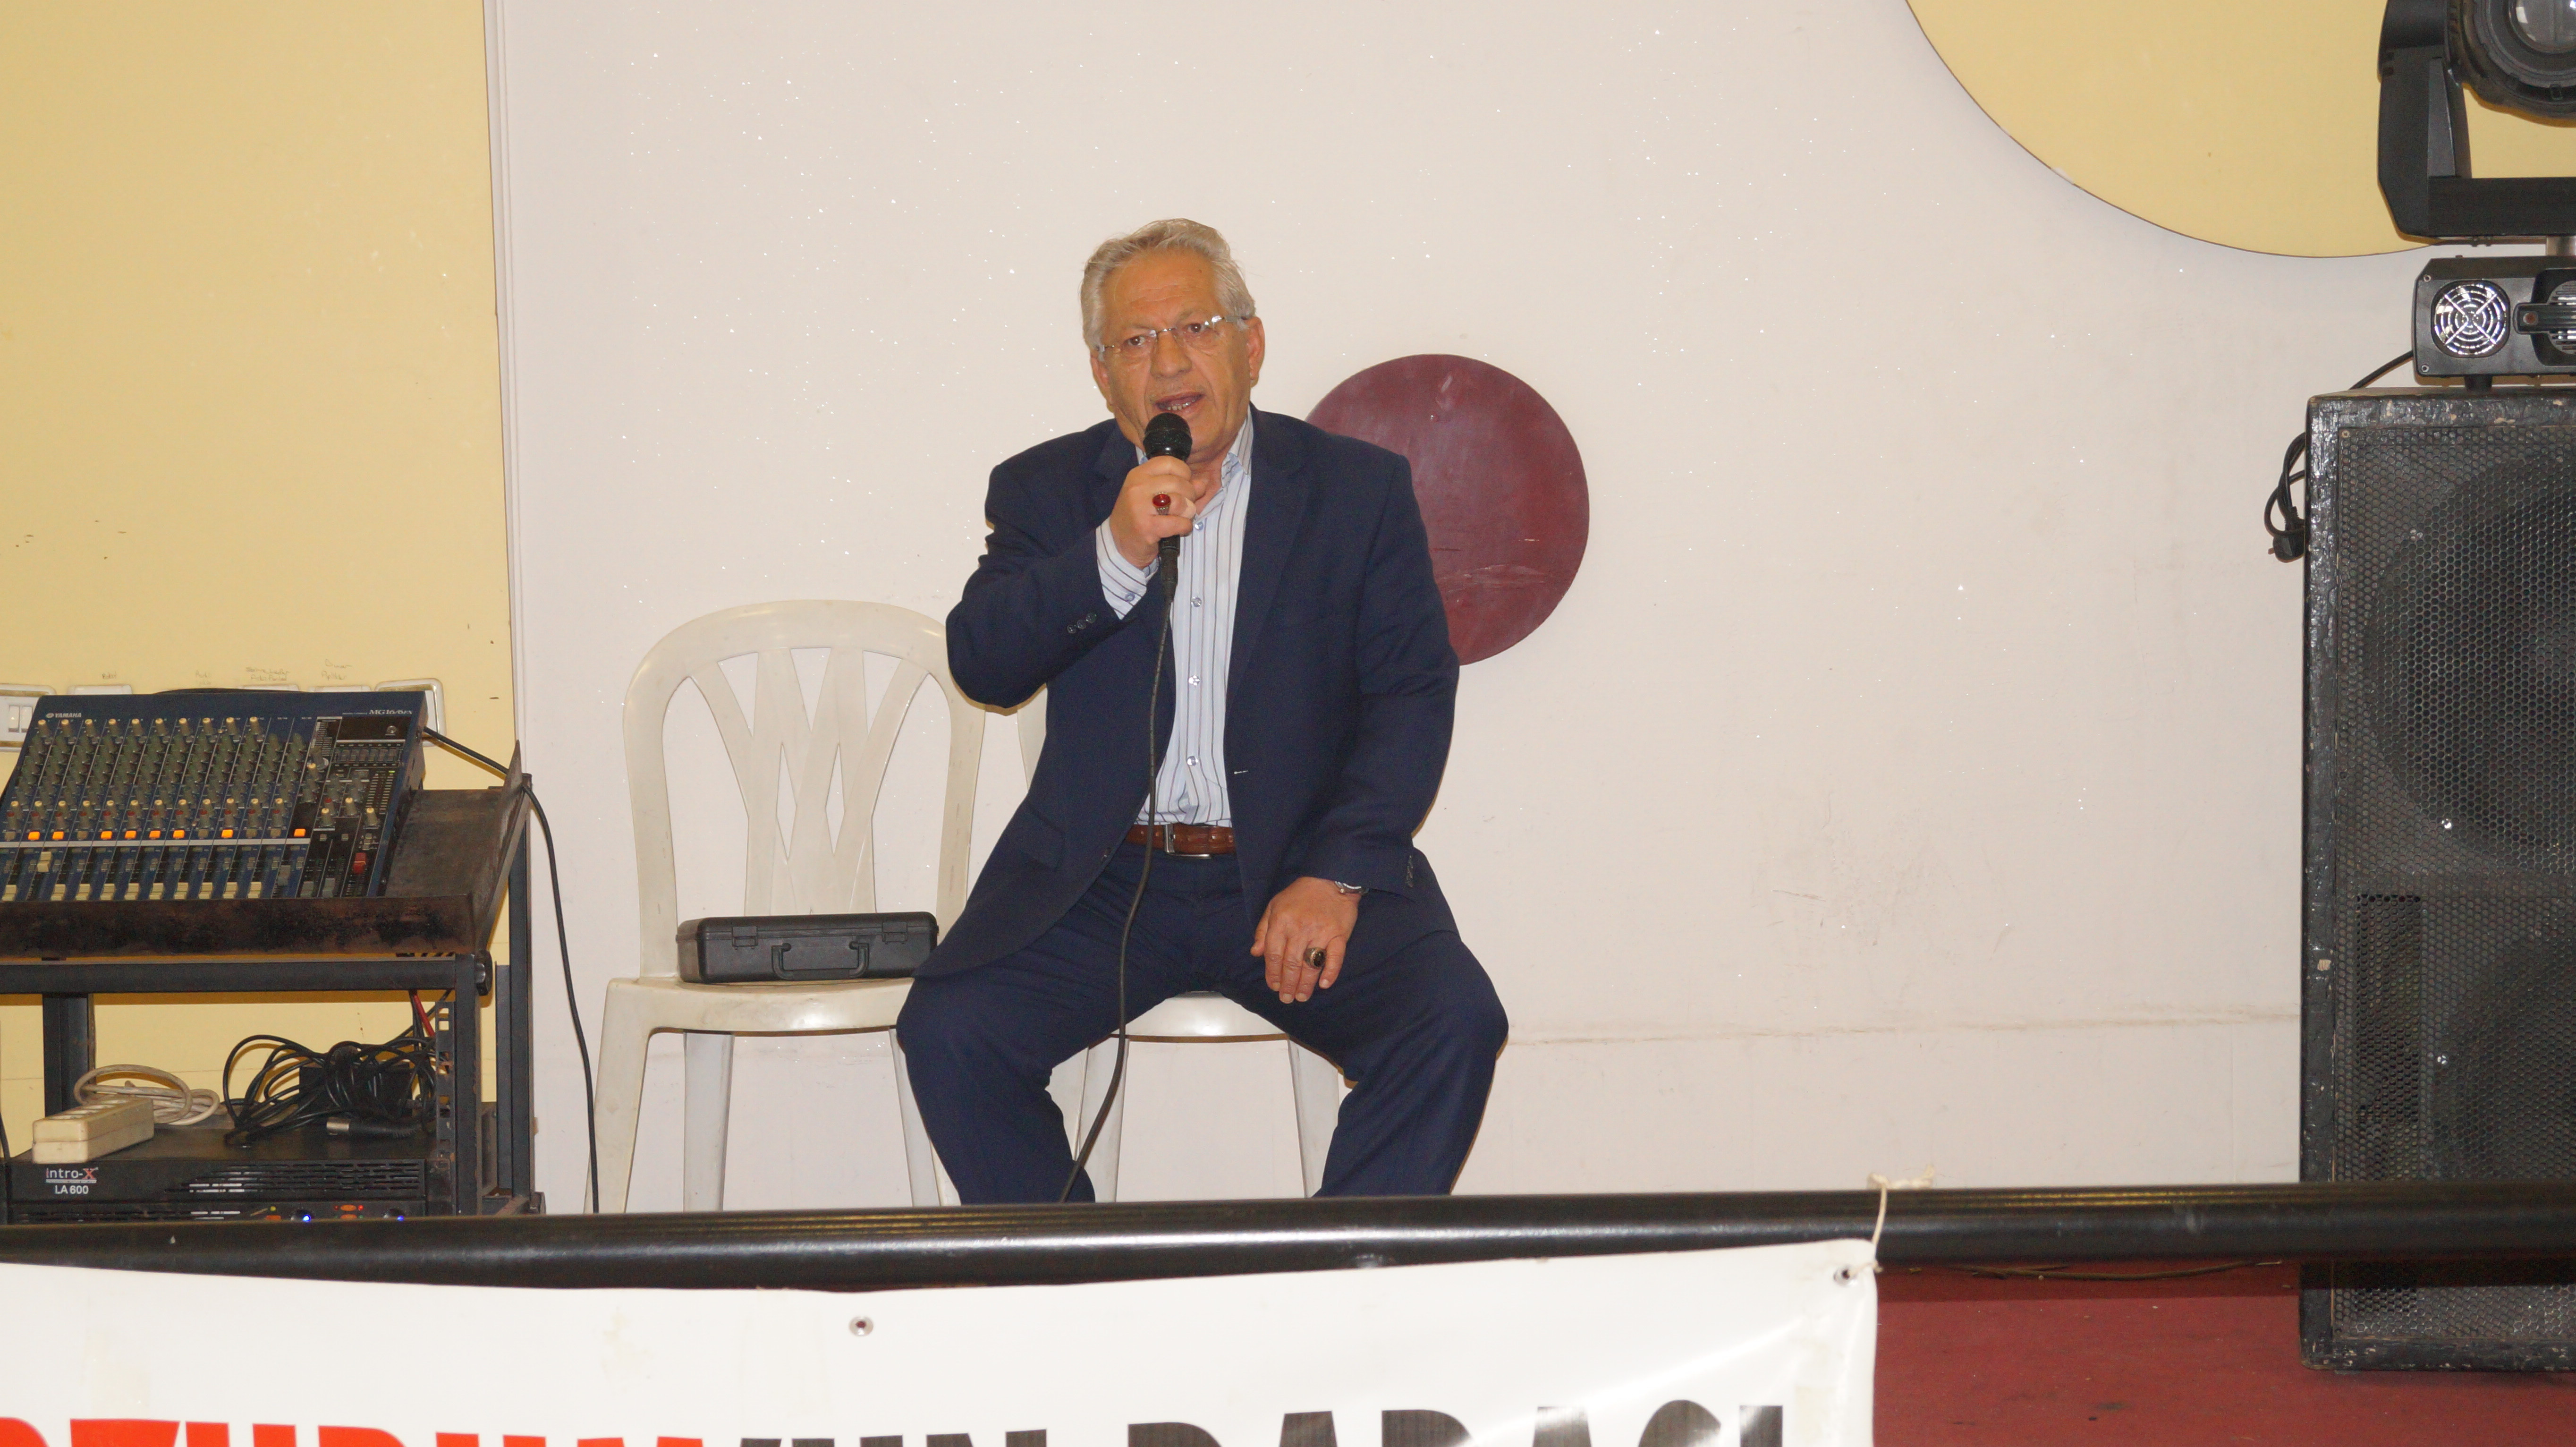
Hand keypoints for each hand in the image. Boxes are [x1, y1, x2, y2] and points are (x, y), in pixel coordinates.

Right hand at [1107, 455, 1200, 568]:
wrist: (1120, 543)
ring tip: (1181, 517)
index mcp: (1139, 475)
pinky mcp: (1146, 527)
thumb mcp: (1154, 494)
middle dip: (1190, 495)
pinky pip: (1179, 523)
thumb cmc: (1140, 515)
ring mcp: (1140, 507)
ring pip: (1180, 502)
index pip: (1170, 463)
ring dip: (1188, 512)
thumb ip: (1178, 485)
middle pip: (1178, 483)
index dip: (1184, 473)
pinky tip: (1178, 530)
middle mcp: (1137, 488)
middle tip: (1186, 506)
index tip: (1183, 485)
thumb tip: (1202, 483)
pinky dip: (1184, 527)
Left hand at [1251, 876, 1358, 1002]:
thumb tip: (1255, 952)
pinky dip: (1330, 971)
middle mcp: (1299, 929)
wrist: (1331, 878)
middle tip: (1287, 998)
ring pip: (1310, 964)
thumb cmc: (1300, 894)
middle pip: (1291, 963)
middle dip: (1287, 984)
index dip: (1272, 973)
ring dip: (1305, 984)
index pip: (1273, 954)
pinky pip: (1335, 957)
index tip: (1274, 986)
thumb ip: (1263, 929)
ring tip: (1301, 997)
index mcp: (1281, 922)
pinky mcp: (1339, 934)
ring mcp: (1321, 932)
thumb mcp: (1274, 906)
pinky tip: (1324, 984)